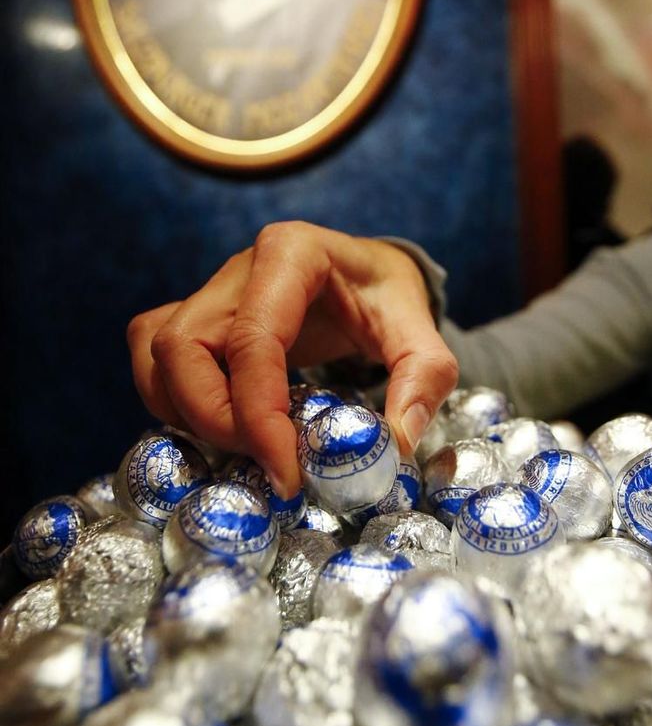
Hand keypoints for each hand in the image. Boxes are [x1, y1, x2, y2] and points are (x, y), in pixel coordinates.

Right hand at [127, 221, 457, 497]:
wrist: (366, 274)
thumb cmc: (386, 296)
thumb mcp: (419, 328)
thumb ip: (422, 378)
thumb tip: (395, 444)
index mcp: (290, 254)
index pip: (252, 338)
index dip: (258, 413)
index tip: (287, 472)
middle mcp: (238, 269)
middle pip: (181, 346)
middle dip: (213, 418)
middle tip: (265, 463)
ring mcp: (209, 292)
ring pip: (157, 353)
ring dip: (185, 413)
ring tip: (244, 448)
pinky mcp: (195, 318)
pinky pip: (154, 358)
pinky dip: (171, 402)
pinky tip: (219, 428)